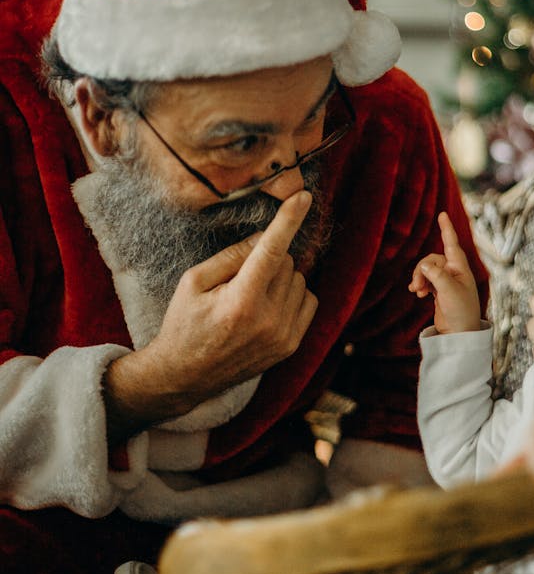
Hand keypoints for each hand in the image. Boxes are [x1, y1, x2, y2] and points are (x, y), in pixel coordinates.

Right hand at [105, 191, 317, 439]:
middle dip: (267, 258)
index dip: (288, 220)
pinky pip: (309, 300)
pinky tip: (268, 305)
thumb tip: (265, 236)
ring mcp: (283, 336)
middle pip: (287, 262)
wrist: (186, 376)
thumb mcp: (194, 281)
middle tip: (238, 278)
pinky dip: (293, 294)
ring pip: (299, 279)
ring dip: (280, 277)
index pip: (271, 251)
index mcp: (241, 302)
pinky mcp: (291, 346)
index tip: (303, 197)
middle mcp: (268, 321)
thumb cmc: (184, 323)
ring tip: (250, 296)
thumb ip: (232, 256)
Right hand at [409, 212, 480, 332]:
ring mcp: (446, 281)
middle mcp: (454, 272)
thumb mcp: (448, 291)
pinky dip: (421, 284)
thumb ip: (436, 275)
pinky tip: (418, 294)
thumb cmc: (460, 311)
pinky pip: (426, 279)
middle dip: (421, 270)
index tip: (442, 214)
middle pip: (432, 259)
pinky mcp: (439, 291)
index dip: (446, 229)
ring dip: (419, 278)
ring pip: (427, 270)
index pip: (451, 244)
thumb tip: (424, 265)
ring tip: (417, 292)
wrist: (459, 333)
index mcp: (460, 268)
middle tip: (416, 287)